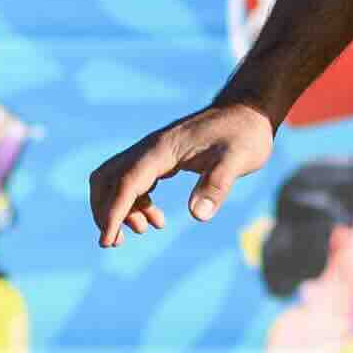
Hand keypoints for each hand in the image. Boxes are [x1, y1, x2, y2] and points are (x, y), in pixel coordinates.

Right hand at [90, 99, 277, 243]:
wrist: (248, 112)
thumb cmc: (244, 135)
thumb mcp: (237, 160)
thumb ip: (217, 185)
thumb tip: (198, 215)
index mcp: (162, 150)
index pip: (126, 182)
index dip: (113, 212)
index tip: (106, 240)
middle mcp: (151, 149)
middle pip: (107, 179)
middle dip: (104, 210)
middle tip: (114, 241)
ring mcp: (154, 152)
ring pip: (116, 180)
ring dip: (118, 208)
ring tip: (141, 230)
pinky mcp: (162, 158)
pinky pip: (134, 181)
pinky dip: (135, 203)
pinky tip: (156, 220)